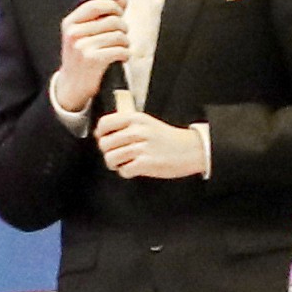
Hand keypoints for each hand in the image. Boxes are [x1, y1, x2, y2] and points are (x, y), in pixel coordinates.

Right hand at [55, 0, 132, 120]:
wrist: (71, 86)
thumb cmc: (80, 57)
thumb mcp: (82, 34)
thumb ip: (100, 16)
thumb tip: (123, 0)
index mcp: (70, 24)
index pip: (95, 5)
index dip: (112, 7)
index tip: (120, 12)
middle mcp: (74, 33)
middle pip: (112, 20)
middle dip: (123, 28)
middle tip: (121, 36)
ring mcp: (83, 47)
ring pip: (119, 36)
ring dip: (126, 43)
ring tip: (121, 48)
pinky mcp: (93, 60)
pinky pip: (120, 50)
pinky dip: (125, 54)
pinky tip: (121, 58)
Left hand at [95, 107, 212, 183]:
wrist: (191, 149)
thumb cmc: (168, 138)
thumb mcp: (147, 122)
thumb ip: (127, 125)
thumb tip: (102, 134)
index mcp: (136, 118)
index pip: (105, 123)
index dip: (100, 134)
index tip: (103, 139)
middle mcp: (138, 131)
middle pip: (104, 143)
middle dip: (107, 152)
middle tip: (116, 155)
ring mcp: (142, 147)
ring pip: (111, 158)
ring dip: (116, 164)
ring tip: (125, 163)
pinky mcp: (147, 163)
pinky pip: (124, 170)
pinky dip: (126, 172)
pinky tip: (134, 168)